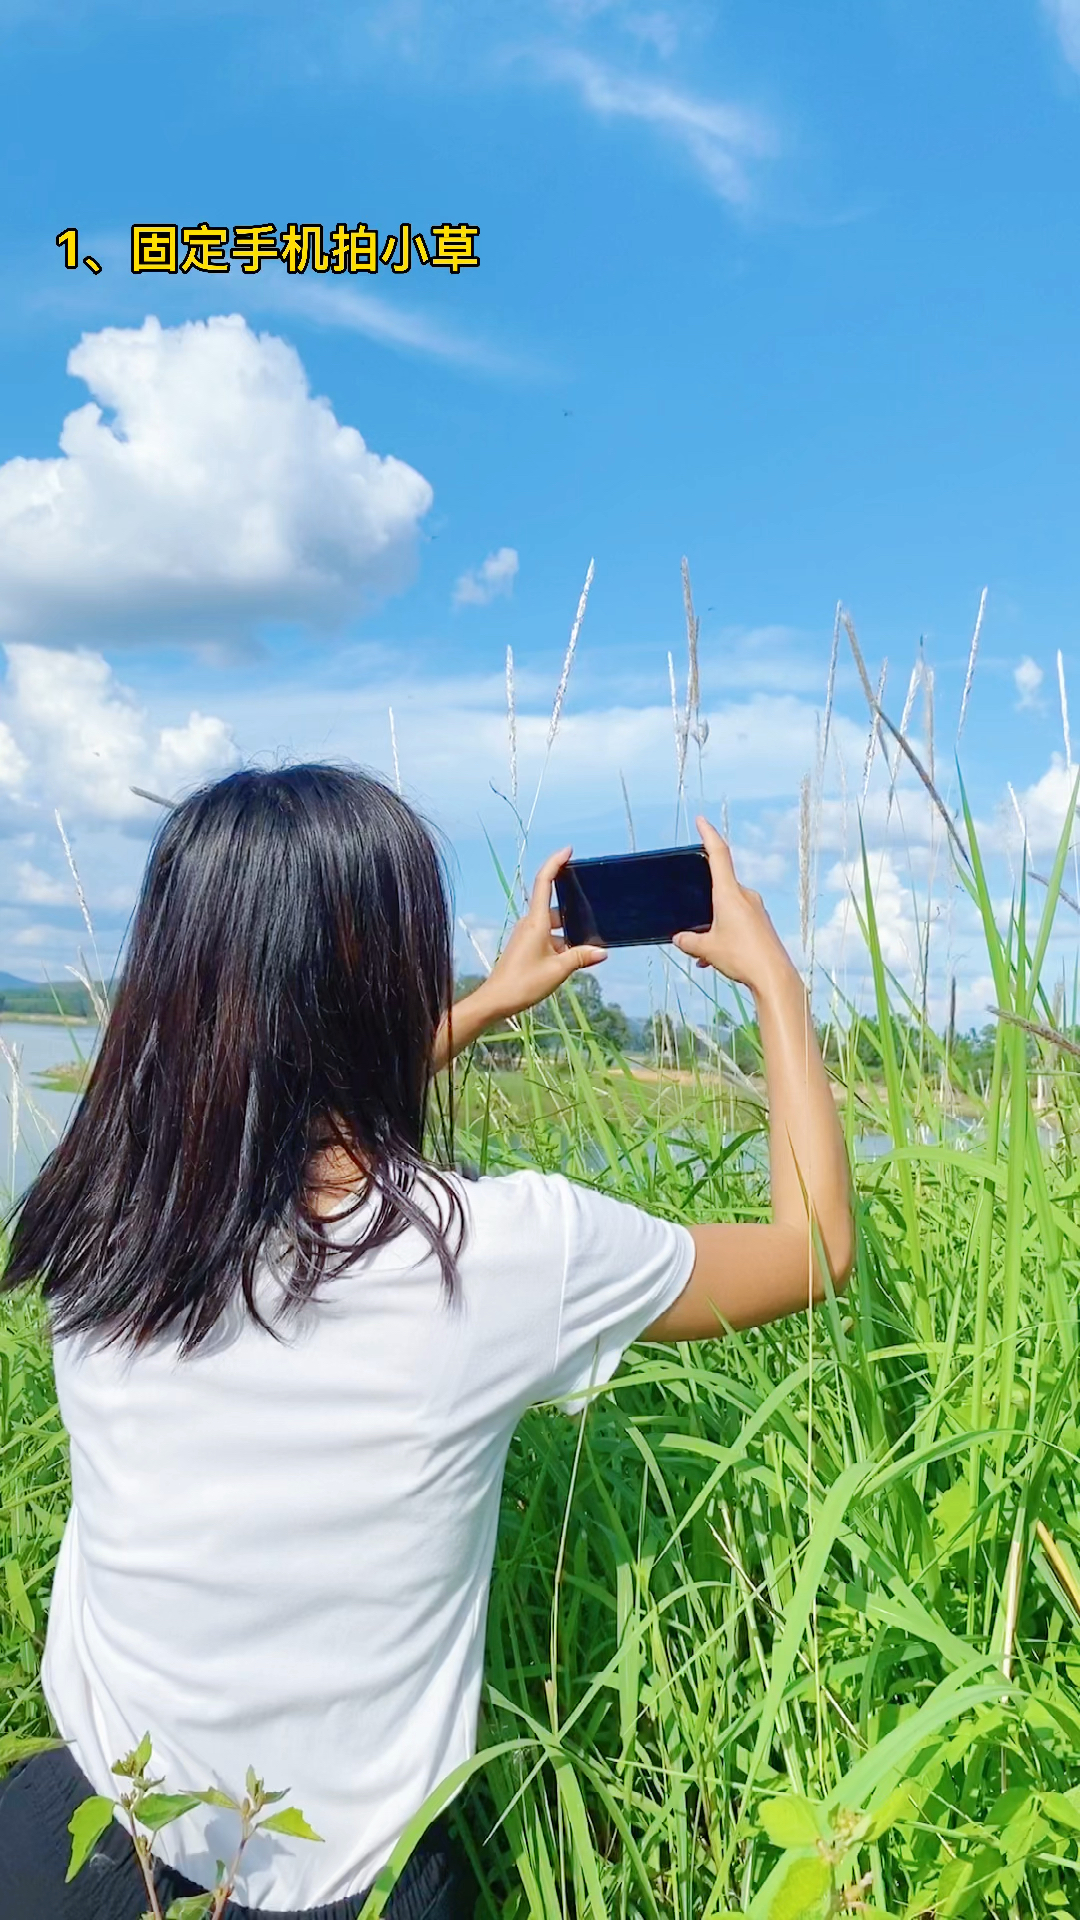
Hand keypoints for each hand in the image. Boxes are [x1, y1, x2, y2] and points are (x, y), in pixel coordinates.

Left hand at [481, 847, 606, 1021]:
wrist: (495, 1000)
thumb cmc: (524, 983)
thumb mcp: (558, 970)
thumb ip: (581, 957)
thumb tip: (602, 952)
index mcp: (536, 921)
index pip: (544, 882)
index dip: (555, 862)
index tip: (568, 850)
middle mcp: (530, 924)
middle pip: (555, 907)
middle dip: (574, 911)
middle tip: (595, 915)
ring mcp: (527, 935)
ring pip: (553, 926)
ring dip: (569, 933)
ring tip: (589, 946)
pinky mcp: (526, 947)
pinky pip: (548, 938)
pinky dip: (562, 943)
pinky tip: (574, 958)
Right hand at [672, 816, 794, 993]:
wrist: (774, 977)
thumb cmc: (742, 957)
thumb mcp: (707, 949)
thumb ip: (689, 941)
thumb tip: (679, 938)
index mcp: (729, 893)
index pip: (718, 854)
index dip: (708, 835)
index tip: (701, 820)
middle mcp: (745, 896)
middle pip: (720, 886)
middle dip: (703, 900)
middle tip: (691, 915)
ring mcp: (755, 910)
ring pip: (727, 908)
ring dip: (713, 925)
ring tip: (702, 951)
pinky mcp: (761, 924)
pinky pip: (737, 922)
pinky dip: (724, 935)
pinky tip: (713, 959)